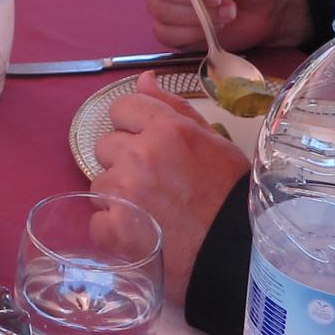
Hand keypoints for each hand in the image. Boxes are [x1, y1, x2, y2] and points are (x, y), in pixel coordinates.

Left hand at [91, 85, 252, 311]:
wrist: (237, 254)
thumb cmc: (231, 196)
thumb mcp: (212, 142)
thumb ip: (173, 108)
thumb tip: (144, 80)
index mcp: (167, 129)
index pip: (122, 108)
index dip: (133, 126)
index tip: (148, 145)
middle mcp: (140, 155)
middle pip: (105, 146)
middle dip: (124, 162)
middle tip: (154, 184)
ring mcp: (124, 193)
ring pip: (99, 183)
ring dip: (118, 196)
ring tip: (150, 212)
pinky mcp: (114, 230)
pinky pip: (96, 221)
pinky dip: (114, 230)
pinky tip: (141, 234)